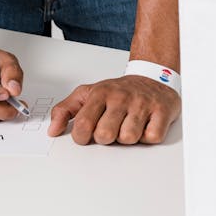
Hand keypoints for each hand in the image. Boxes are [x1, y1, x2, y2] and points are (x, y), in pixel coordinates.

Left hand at [48, 75, 180, 144]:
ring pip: (128, 138)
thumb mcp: (88, 94)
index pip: (83, 125)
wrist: (153, 77)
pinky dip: (148, 136)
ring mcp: (142, 104)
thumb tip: (53, 130)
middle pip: (105, 135)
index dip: (83, 137)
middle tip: (112, 127)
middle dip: (107, 137)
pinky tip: (145, 125)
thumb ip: (65, 110)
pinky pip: (151, 137)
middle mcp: (121, 97)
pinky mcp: (162, 111)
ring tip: (129, 125)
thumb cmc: (119, 90)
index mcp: (100, 93)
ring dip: (128, 137)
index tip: (87, 134)